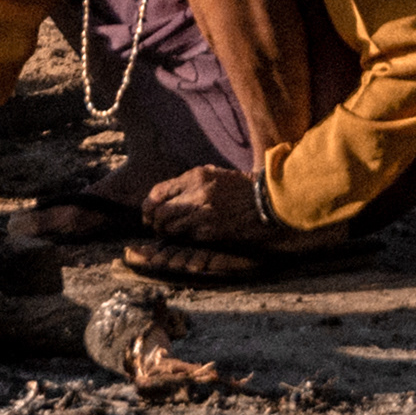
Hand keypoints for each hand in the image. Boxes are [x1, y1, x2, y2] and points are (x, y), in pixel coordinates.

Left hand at [139, 165, 268, 246]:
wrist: (266, 201)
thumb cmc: (239, 187)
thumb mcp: (213, 175)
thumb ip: (189, 183)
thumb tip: (165, 195)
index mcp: (195, 177)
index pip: (158, 192)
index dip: (149, 205)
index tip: (149, 213)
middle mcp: (196, 194)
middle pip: (159, 212)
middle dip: (153, 222)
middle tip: (155, 227)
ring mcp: (203, 214)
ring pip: (170, 227)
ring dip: (167, 232)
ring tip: (170, 233)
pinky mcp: (211, 232)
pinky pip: (187, 237)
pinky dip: (184, 239)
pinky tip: (189, 237)